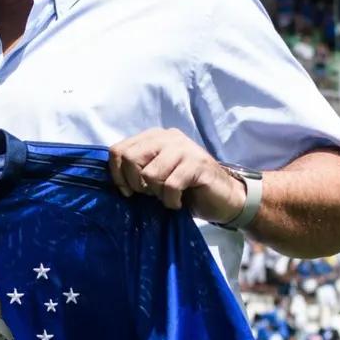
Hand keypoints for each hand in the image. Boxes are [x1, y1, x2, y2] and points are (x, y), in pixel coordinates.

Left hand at [108, 128, 245, 224]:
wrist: (224, 198)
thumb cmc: (185, 188)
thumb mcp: (155, 174)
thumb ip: (137, 168)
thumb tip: (115, 177)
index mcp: (154, 137)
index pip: (118, 149)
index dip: (117, 174)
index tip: (127, 191)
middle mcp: (168, 137)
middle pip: (131, 158)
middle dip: (135, 183)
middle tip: (149, 194)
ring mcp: (184, 148)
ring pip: (151, 174)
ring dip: (156, 193)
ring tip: (168, 196)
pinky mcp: (197, 164)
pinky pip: (170, 185)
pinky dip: (171, 200)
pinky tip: (179, 202)